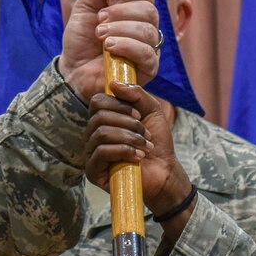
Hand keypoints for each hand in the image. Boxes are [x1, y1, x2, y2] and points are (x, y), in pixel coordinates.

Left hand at [61, 0, 162, 102]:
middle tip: (100, 21)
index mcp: (134, 12)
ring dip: (121, 29)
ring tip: (100, 36)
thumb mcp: (84, 7)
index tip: (106, 3)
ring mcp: (149, 49)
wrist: (73, 69)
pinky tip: (109, 48)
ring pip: (148, 31)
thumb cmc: (81, 39)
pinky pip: (147, 53)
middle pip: (150, 11)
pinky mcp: (148, 69)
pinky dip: (127, 46)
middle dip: (122, 13)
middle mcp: (146, 29)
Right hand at [86, 84, 191, 231]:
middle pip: (99, 117)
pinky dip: (123, 150)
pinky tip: (138, 157)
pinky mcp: (92, 171)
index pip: (97, 102)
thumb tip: (113, 84)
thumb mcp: (151, 110)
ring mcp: (91, 153)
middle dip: (128, 124)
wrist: (164, 171)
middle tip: (146, 134)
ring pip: (101, 134)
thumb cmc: (156, 142)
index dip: (118, 105)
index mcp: (104, 119)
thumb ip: (136, 94)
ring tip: (145, 147)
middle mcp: (93, 134)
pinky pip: (101, 152)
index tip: (138, 114)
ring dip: (129, 138)